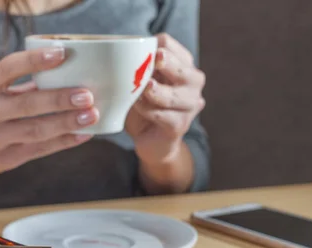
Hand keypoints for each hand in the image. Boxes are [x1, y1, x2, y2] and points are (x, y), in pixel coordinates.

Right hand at [0, 47, 98, 180]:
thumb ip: (20, 85)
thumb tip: (67, 75)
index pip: (8, 68)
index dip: (35, 61)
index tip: (62, 53)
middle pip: (26, 105)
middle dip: (59, 99)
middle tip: (87, 95)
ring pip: (35, 130)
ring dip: (66, 123)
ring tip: (91, 115)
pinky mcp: (3, 160)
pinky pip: (38, 150)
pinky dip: (63, 142)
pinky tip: (83, 135)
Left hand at [125, 33, 205, 164]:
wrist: (150, 139)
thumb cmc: (143, 105)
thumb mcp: (139, 82)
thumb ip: (136, 67)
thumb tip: (119, 53)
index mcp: (182, 64)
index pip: (169, 45)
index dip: (156, 45)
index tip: (139, 51)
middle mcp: (192, 84)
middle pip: (183, 68)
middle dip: (168, 63)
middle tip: (155, 59)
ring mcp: (189, 106)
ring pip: (175, 95)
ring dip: (156, 91)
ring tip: (142, 88)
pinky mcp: (179, 126)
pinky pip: (163, 116)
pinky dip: (148, 109)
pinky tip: (135, 105)